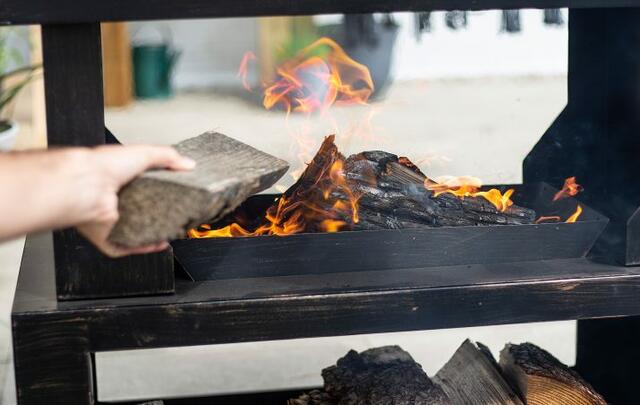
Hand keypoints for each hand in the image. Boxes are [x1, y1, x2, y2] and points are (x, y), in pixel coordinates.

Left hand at [75, 145, 194, 257]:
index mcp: (120, 179)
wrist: (87, 185)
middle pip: (141, 211)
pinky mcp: (108, 237)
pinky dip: (143, 248)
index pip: (144, 187)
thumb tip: (188, 164)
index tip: (177, 194)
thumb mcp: (144, 152)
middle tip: (177, 214)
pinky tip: (157, 243)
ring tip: (171, 230)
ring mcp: (111, 220)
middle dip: (160, 215)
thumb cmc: (105, 166)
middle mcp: (115, 201)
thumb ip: (168, 156)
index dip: (161, 191)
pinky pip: (126, 247)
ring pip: (135, 232)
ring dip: (153, 234)